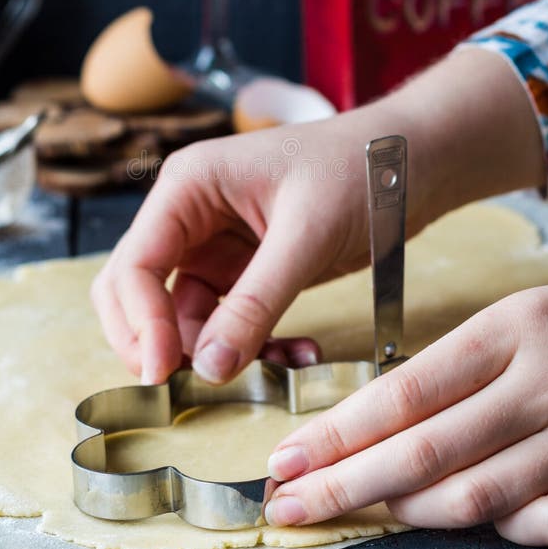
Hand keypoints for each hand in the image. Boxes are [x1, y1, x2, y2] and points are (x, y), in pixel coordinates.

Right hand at [91, 104, 425, 383]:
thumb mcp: (306, 235)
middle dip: (156, 342)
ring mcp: (214, 243)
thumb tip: (209, 368)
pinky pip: (226, 322)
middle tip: (187, 387)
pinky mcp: (244, 269)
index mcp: (189, 186)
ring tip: (278, 367)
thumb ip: (256, 303)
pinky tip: (295, 354)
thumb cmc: (359, 170)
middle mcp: (190, 214)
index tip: (161, 374)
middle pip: (138, 291)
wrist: (412, 161)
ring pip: (183, 316)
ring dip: (216, 353)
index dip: (140, 323)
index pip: (135, 264)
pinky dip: (251, 346)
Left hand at [264, 286, 547, 545]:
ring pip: (471, 496)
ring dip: (404, 510)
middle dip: (345, 484)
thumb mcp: (511, 326)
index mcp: (510, 329)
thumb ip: (451, 373)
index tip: (287, 458)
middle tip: (289, 504)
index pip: (403, 393)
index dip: (337, 433)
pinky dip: (486, 524)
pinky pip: (529, 522)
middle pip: (423, 450)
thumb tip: (365, 429)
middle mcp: (542, 381)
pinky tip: (457, 511)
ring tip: (363, 505)